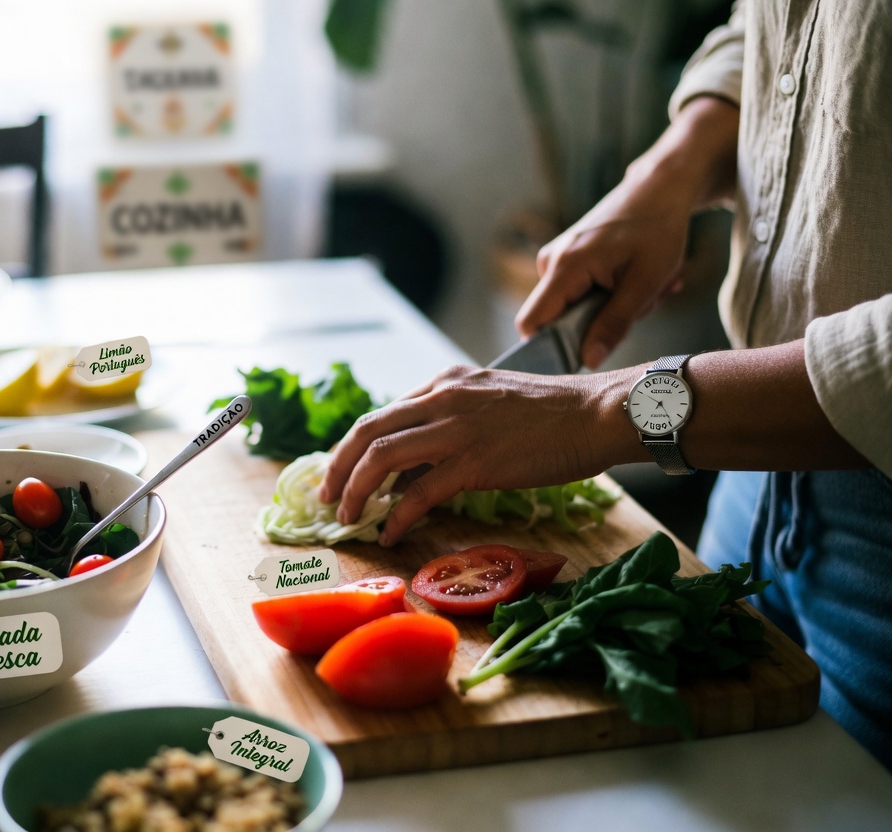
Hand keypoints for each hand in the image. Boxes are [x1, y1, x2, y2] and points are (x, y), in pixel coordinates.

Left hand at [317, 365, 627, 545]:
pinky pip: (419, 493)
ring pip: (381, 457)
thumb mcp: (490, 402)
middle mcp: (442, 398)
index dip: (355, 447)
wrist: (597, 413)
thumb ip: (451, 423)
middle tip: (328, 495)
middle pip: (367, 430)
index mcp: (445, 381)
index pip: (383, 413)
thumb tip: (415, 467)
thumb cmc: (554, 414)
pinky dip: (397, 516)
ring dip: (356, 491)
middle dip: (338, 466)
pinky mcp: (475, 461)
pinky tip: (390, 533)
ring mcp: (456, 429)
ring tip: (348, 516)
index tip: (343, 472)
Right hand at [517, 96, 738, 368]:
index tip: (581, 355)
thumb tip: (588, 360)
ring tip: (646, 285)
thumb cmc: (657, 228)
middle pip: (559, 319)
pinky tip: (636, 277)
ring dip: (613, 307)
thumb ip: (614, 324)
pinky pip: (580, 293)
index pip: (531, 322)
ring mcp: (557, 258)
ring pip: (574, 308)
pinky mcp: (566, 258)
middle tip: (642, 304)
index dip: (547, 347)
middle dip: (600, 322)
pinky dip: (611, 293)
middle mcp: (551, 261)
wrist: (660, 188)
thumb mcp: (645, 283)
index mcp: (565, 267)